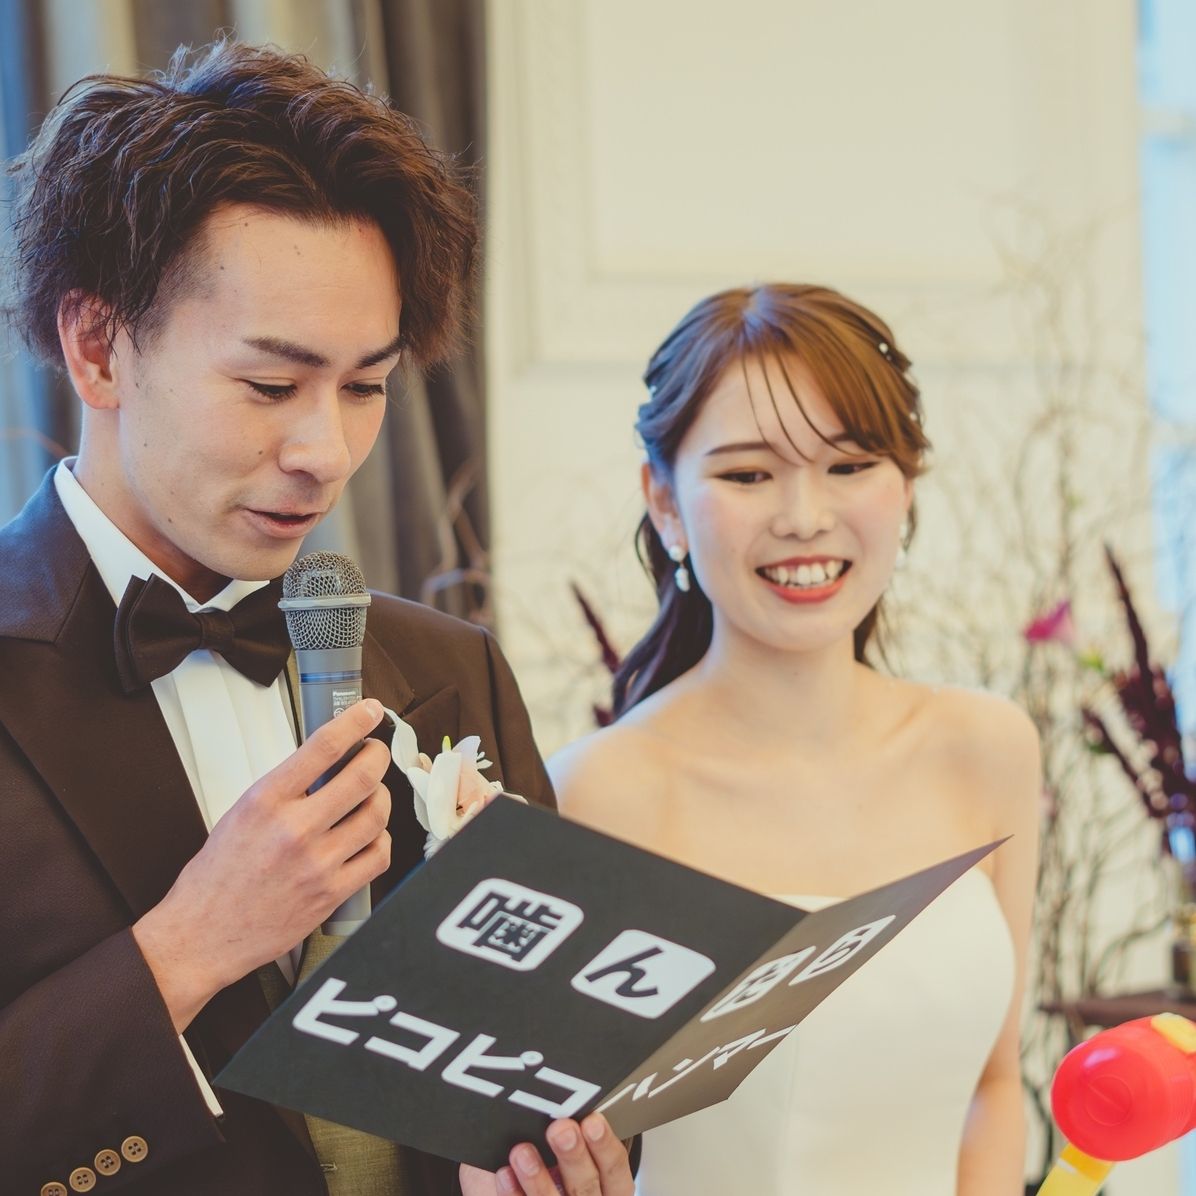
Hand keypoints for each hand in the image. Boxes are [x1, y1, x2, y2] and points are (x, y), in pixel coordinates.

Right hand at [133, 698, 392, 1028]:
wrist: (201, 935)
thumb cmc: (217, 875)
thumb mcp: (241, 813)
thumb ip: (285, 789)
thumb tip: (327, 762)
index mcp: (266, 801)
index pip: (322, 747)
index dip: (355, 723)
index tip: (370, 711)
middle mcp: (294, 829)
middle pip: (362, 778)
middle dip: (377, 758)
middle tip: (375, 754)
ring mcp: (316, 864)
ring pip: (376, 816)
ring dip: (381, 799)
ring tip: (371, 796)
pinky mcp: (331, 894)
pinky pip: (378, 856)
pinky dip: (380, 840)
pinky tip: (368, 837)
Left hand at [459, 1115, 633, 1195]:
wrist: (521, 1192)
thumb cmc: (551, 1171)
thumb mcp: (572, 1152)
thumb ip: (571, 1130)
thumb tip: (561, 1092)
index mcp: (607, 1188)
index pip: (615, 1169)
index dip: (605, 1146)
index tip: (592, 1121)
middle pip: (587, 1187)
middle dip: (573, 1156)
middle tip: (560, 1129)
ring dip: (538, 1178)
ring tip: (522, 1151)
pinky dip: (513, 1193)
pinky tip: (505, 1173)